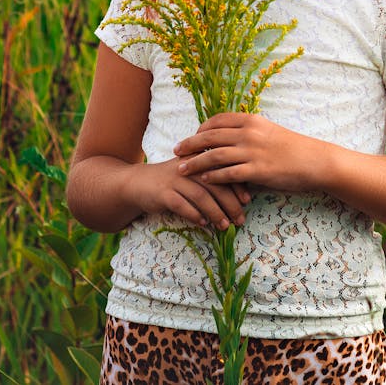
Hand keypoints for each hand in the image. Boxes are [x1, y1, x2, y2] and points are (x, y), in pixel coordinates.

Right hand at [129, 156, 250, 230]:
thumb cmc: (173, 180)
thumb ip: (213, 177)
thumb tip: (240, 194)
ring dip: (215, 212)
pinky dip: (194, 215)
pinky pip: (181, 205)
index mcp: (197, 159)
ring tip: (224, 225)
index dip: (236, 185)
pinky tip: (203, 223)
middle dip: (230, 203)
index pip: (222, 170)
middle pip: (214, 184)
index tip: (247, 200)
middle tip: (239, 219)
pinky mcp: (162, 193)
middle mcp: (187, 167)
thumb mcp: (192, 173)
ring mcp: (174, 179)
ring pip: (200, 196)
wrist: (138, 183)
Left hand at [173, 112, 317, 193]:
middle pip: (210, 136)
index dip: (201, 129)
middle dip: (190, 144)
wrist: (314, 160)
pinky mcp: (257, 171)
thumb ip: (249, 132)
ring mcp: (252, 152)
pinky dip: (213, 177)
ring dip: (195, 163)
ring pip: (214, 155)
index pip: (217, 120)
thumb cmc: (292, 147)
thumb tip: (229, 138)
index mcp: (251, 120)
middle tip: (176, 151)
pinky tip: (203, 180)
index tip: (191, 137)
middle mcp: (249, 133)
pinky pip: (228, 173)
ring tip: (182, 169)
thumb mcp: (269, 131)